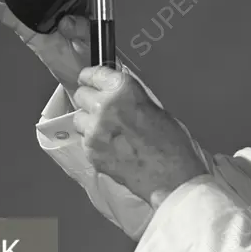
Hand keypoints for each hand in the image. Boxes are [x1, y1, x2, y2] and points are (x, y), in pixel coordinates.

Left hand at [72, 65, 207, 206]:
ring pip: (79, 119)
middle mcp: (103, 107)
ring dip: (90, 122)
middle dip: (90, 99)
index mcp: (122, 90)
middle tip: (104, 108)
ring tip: (109, 130)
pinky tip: (112, 147)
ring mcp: (94, 132)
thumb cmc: (172, 141)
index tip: (91, 80)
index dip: (92, 77)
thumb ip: (130, 97)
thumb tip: (115, 92)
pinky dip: (94, 141)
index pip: (94, 74)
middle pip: (80, 95)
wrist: (172, 177)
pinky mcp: (90, 153)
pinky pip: (85, 140)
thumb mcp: (155, 108)